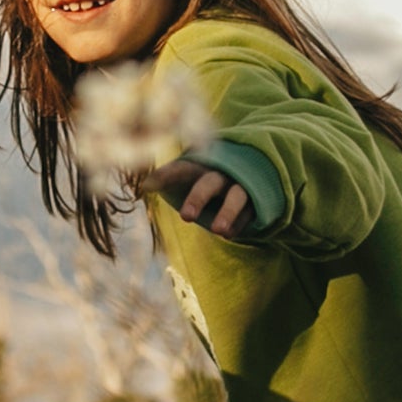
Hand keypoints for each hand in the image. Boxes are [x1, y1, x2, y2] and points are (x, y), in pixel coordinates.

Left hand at [138, 154, 256, 240]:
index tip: (148, 185)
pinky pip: (249, 212)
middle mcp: (220, 175)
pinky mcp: (257, 201)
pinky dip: (240, 222)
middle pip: (209, 183)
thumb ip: (167, 178)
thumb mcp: (191, 175)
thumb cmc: (208, 177)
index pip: (181, 169)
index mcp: (200, 167)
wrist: (252, 168)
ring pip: (237, 196)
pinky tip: (230, 234)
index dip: (165, 175)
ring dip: (228, 212)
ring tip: (218, 231)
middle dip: (198, 198)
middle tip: (186, 217)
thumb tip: (145, 185)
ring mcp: (240, 186)